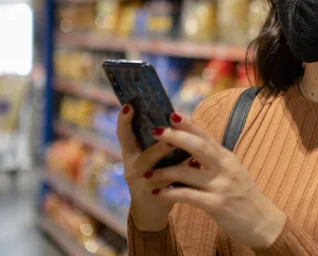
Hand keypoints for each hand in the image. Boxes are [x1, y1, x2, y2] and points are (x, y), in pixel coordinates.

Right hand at [116, 104, 177, 231]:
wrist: (152, 211)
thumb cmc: (157, 176)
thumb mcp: (153, 158)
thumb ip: (161, 140)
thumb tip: (177, 114)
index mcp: (132, 153)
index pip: (124, 134)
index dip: (124, 121)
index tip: (129, 105)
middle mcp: (132, 166)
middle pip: (138, 150)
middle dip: (152, 138)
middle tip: (165, 128)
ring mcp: (139, 181)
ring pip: (150, 164)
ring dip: (164, 152)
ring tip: (179, 142)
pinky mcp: (151, 194)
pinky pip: (166, 180)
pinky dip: (181, 170)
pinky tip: (194, 163)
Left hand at [144, 115, 286, 248]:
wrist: (263, 222)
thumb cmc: (245, 196)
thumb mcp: (233, 172)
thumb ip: (215, 160)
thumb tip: (194, 148)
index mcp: (227, 158)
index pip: (206, 136)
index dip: (189, 125)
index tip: (172, 114)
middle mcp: (225, 168)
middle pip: (198, 147)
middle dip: (175, 138)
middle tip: (155, 131)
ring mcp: (221, 186)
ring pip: (187, 172)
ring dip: (164, 172)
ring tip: (147, 172)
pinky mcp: (217, 205)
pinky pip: (188, 196)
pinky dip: (170, 193)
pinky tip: (157, 193)